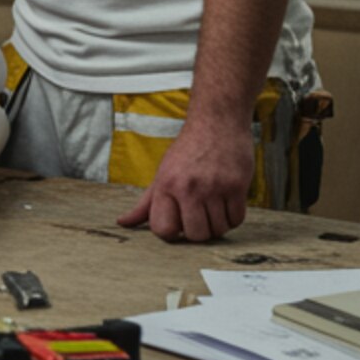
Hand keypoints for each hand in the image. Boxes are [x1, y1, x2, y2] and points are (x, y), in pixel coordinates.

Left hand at [116, 116, 251, 242]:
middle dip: (198, 232)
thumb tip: (123, 222)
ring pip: (218, 230)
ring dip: (217, 225)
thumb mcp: (162, 174)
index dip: (172, 233)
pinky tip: (226, 204)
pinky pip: (237, 220)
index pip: (163, 229)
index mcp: (165, 185)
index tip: (178, 225)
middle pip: (195, 235)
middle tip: (199, 216)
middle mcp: (188, 188)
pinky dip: (233, 218)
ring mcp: (213, 188)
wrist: (217, 123)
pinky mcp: (236, 186)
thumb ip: (145, 203)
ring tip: (213, 208)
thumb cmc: (188, 151)